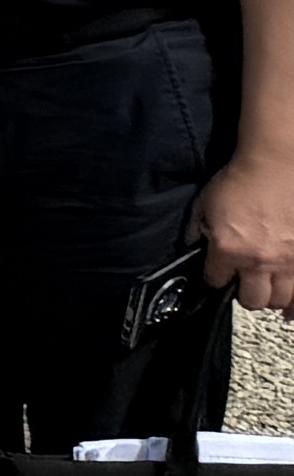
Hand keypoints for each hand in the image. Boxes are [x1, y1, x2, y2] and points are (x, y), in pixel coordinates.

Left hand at [201, 152, 293, 318]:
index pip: (215, 281)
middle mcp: (258, 261)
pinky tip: (291, 310)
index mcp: (227, 249)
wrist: (276, 165)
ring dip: (270, 298)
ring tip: (268, 291)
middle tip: (245, 285)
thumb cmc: (240, 180)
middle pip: (251, 300)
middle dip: (244, 295)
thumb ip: (196, 228)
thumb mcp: (205, 203)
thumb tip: (192, 246)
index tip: (218, 274)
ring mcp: (287, 261)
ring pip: (279, 300)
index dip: (215, 278)